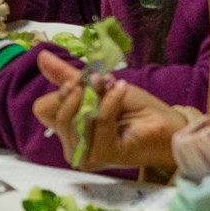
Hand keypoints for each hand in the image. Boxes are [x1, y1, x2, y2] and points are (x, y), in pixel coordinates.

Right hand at [32, 53, 181, 172]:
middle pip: (56, 113)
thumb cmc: (136, 109)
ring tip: (114, 85)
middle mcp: (73, 146)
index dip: (60, 91)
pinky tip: (121, 91)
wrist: (168, 124)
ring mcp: (86, 154)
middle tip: (99, 79)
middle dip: (77, 91)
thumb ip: (68, 76)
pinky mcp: (102, 155)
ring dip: (95, 96)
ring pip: (74, 118)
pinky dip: (109, 102)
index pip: (43, 109)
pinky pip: (96, 121)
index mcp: (69, 129)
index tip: (80, 79)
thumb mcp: (98, 87)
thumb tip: (41, 55)